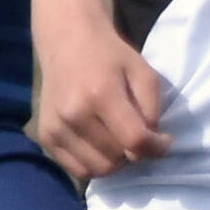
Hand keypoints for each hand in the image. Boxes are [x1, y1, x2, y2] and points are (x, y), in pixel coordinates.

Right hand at [34, 7, 171, 179]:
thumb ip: (152, 109)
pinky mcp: (45, 135)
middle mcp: (74, 113)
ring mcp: (56, 126)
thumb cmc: (109, 54)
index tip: (163, 140)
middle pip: (117, 159)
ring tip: (116, 138)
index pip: (135, 140)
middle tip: (133, 134)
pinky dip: (93, 164)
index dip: (156, 147)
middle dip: (132, 152)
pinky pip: (78, 170)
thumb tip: (152, 145)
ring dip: (114, 161)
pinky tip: (97, 143)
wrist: (67, 39)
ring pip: (98, 170)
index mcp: (101, 93)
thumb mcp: (142, 70)